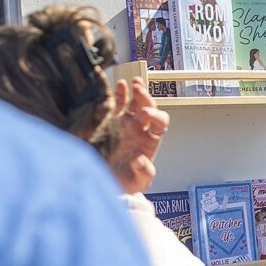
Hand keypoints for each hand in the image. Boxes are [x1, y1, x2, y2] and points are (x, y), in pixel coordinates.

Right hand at [106, 77, 169, 194]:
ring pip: (135, 102)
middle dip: (145, 98)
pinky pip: (118, 103)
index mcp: (150, 141)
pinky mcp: (111, 121)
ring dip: (136, 91)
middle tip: (139, 91)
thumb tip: (140, 160)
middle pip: (148, 107)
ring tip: (134, 82)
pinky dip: (120, 93)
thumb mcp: (138, 183)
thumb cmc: (125, 183)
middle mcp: (140, 129)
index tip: (146, 115)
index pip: (160, 123)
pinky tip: (120, 84)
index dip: (156, 116)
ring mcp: (126, 123)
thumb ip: (144, 173)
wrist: (106, 183)